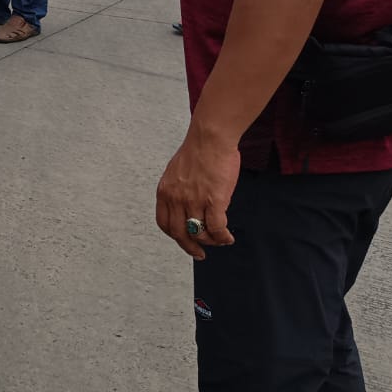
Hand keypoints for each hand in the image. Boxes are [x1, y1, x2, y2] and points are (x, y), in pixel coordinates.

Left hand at [155, 124, 240, 258]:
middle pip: (178, 233)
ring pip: (199, 233)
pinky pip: (217, 228)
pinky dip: (222, 237)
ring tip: (220, 241)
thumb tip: (187, 205)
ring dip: (210, 241)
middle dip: (189, 247)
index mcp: (165, 191)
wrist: (210, 137)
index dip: (174, 236)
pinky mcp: (214, 200)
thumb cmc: (198, 151)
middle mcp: (176, 198)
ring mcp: (194, 200)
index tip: (183, 241)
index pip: (164, 222)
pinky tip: (228, 237)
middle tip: (199, 253)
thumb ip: (178, 190)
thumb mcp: (176, 172)